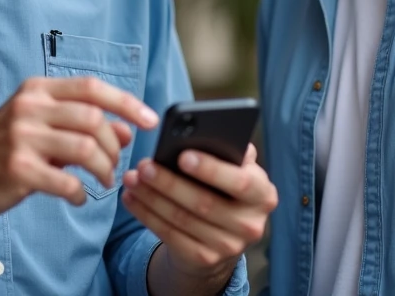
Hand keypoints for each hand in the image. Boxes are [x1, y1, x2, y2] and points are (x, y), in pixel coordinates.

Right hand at [0, 76, 158, 216]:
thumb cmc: (3, 147)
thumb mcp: (42, 125)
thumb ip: (83, 125)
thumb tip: (126, 130)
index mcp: (38, 89)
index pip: (92, 87)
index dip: (126, 102)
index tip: (150, 120)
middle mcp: (29, 107)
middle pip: (93, 118)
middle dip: (113, 145)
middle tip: (114, 164)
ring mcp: (21, 137)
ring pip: (85, 148)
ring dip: (104, 169)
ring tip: (103, 181)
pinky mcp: (17, 169)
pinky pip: (66, 182)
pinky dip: (81, 193)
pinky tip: (79, 197)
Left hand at [121, 144, 276, 285]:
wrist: (222, 236)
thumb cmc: (225, 188)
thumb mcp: (234, 170)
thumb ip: (228, 151)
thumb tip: (205, 133)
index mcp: (262, 194)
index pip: (240, 182)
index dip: (211, 169)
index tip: (182, 155)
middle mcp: (250, 224)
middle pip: (204, 202)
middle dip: (169, 183)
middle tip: (143, 165)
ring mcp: (228, 247)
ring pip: (182, 219)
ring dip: (151, 198)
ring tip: (131, 179)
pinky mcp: (204, 260)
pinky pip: (169, 235)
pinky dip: (146, 215)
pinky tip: (131, 198)